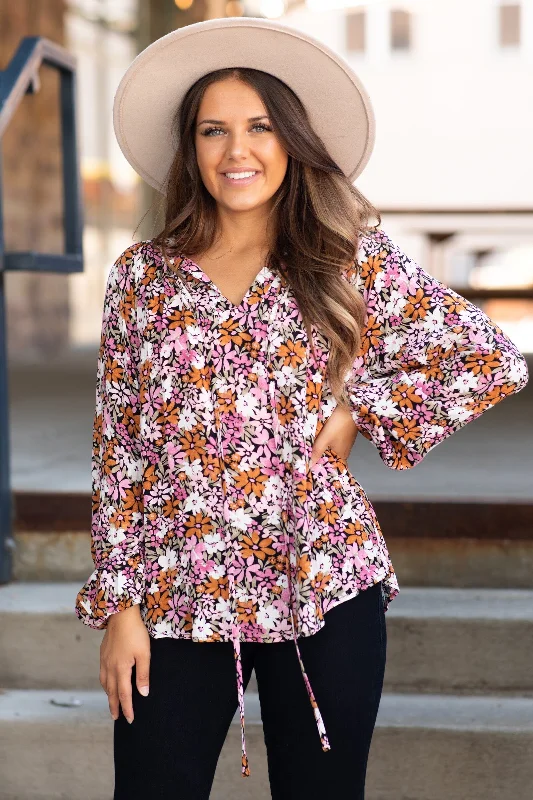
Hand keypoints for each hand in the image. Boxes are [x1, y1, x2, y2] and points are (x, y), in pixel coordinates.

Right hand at [100, 604, 150, 724]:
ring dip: (108, 695)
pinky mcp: (103, 653)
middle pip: (111, 692)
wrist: (121, 613)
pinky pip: (102, 673)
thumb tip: (143, 694)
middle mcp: (110, 667)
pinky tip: (107, 682)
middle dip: (115, 706)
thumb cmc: (135, 632)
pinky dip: (104, 683)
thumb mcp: (144, 653)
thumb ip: (143, 674)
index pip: (124, 694)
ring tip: (112, 703)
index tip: (129, 719)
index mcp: (121, 669)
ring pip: (105, 683)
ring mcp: (104, 660)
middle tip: (116, 717)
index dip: (127, 708)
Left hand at [310, 405, 358, 468]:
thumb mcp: (325, 438)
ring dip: (320, 450)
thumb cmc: (339, 424)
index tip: (309, 472)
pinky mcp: (343, 435)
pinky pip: (331, 443)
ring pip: (329, 450)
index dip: (321, 470)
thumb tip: (308, 466)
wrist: (352, 407)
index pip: (331, 469)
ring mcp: (344, 443)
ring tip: (307, 452)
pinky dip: (324, 443)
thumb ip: (316, 451)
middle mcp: (344, 452)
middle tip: (304, 461)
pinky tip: (316, 441)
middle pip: (329, 459)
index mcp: (341, 456)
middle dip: (318, 459)